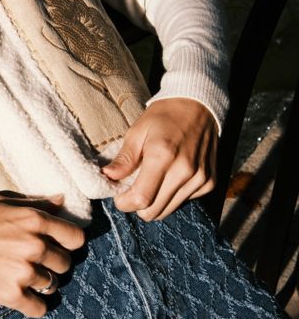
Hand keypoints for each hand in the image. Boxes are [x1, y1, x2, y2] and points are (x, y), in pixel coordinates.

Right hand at [0, 192, 85, 317]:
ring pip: (52, 285)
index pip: (76, 238)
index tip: (55, 245)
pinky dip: (32, 304)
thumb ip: (36, 203)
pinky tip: (20, 296)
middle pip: (65, 263)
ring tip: (20, 276)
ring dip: (40, 282)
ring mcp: (24, 272)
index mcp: (34, 220)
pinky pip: (39, 308)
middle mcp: (35, 246)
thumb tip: (62, 200)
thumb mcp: (2, 201)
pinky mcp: (12, 294)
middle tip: (31, 261)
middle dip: (51, 263)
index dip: (67, 242)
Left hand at [101, 97, 216, 220]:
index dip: (125, 203)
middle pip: (155, 211)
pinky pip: (183, 202)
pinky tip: (167, 179)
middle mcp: (185, 171)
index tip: (118, 197)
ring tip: (148, 183)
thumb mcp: (136, 132)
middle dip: (137, 206)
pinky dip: (170, 196)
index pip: (142, 198)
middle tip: (131, 190)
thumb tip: (108, 177)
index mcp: (163, 156)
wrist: (197, 107)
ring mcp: (200, 179)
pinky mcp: (209, 183)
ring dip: (154, 203)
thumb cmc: (162, 118)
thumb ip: (124, 159)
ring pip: (168, 210)